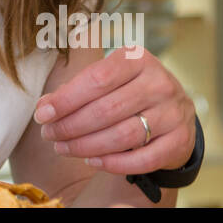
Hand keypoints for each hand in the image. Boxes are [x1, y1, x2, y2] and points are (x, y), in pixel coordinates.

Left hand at [33, 47, 195, 175]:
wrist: (174, 110)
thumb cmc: (128, 91)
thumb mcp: (108, 79)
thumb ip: (76, 89)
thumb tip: (44, 107)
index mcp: (137, 59)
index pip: (97, 79)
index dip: (66, 99)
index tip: (43, 114)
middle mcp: (159, 83)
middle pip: (106, 110)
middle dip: (71, 126)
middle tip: (50, 135)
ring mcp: (173, 112)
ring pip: (123, 135)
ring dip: (86, 146)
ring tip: (63, 148)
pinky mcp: (180, 141)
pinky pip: (143, 159)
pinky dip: (113, 164)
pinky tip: (92, 161)